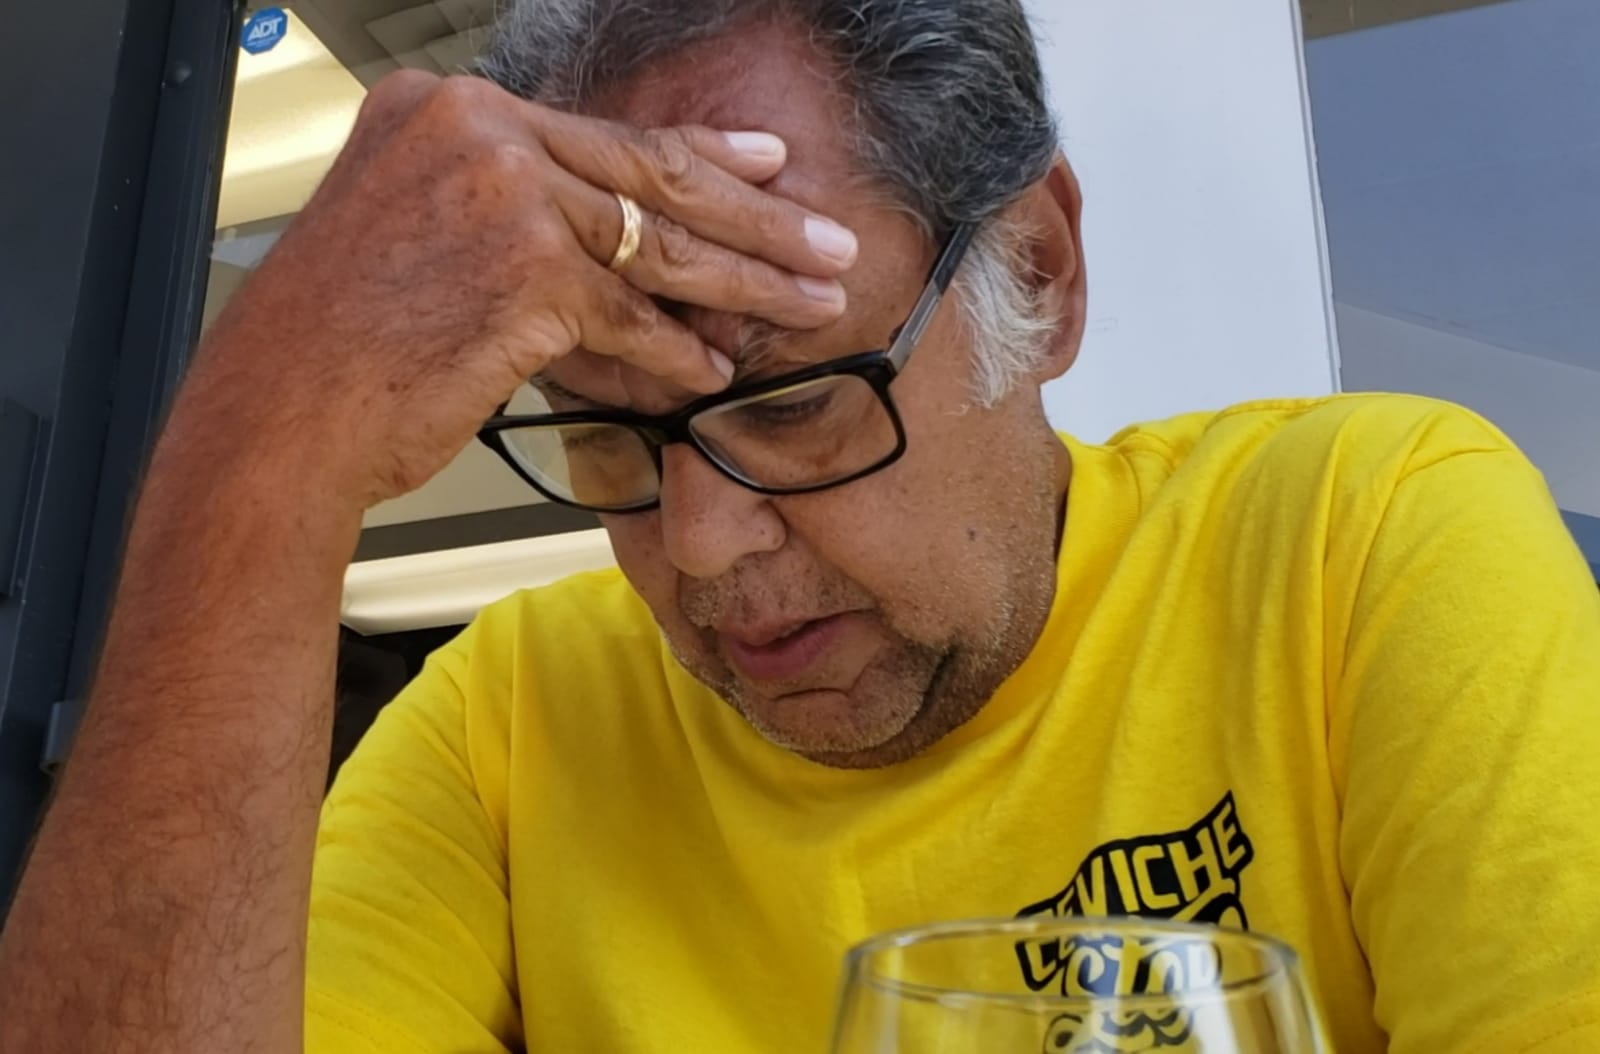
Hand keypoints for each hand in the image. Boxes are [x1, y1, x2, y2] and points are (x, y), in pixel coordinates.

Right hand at [189, 70, 855, 508]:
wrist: (279, 411)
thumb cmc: (337, 346)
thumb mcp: (418, 241)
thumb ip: (517, 225)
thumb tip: (626, 266)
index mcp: (447, 108)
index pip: (604, 132)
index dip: (702, 152)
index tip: (768, 162)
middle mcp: (477, 128)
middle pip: (653, 173)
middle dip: (758, 214)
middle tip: (826, 239)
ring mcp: (505, 192)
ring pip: (660, 242)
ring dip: (748, 281)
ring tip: (811, 301)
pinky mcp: (527, 268)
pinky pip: (631, 314)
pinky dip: (676, 350)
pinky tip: (715, 370)